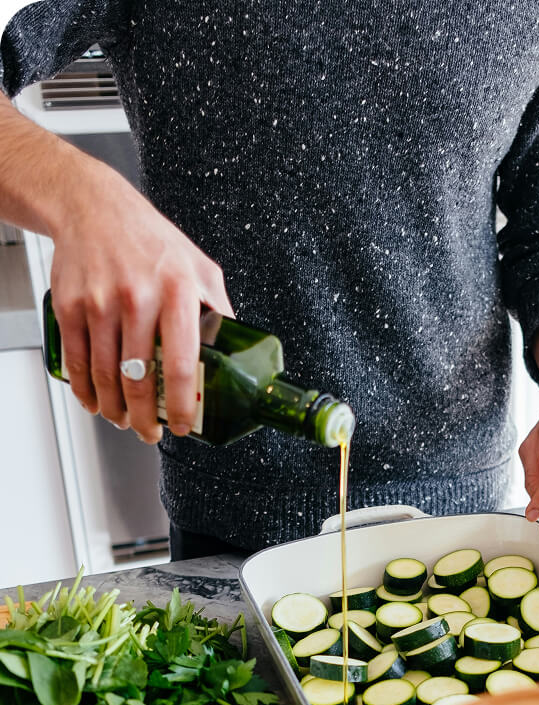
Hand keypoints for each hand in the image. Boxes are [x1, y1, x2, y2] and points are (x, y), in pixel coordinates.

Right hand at [49, 159, 232, 442]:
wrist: (93, 207)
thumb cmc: (151, 240)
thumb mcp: (201, 268)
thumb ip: (219, 311)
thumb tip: (238, 354)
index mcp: (178, 291)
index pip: (182, 363)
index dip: (183, 405)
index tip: (185, 425)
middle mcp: (138, 297)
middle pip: (139, 379)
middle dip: (146, 419)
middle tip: (151, 433)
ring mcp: (100, 302)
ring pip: (106, 377)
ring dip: (115, 409)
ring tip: (125, 420)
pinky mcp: (70, 305)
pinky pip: (77, 360)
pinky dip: (85, 390)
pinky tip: (95, 400)